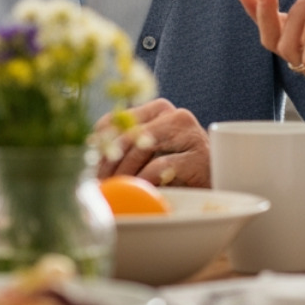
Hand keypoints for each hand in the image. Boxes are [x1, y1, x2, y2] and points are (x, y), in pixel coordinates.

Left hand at [94, 99, 209, 186]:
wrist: (217, 186)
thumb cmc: (178, 170)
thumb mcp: (149, 154)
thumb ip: (126, 147)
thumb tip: (89, 151)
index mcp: (158, 110)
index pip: (117, 119)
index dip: (99, 143)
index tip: (88, 166)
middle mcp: (175, 115)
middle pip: (127, 133)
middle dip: (107, 161)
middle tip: (98, 184)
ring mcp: (190, 134)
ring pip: (141, 147)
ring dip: (122, 173)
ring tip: (114, 191)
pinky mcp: (198, 157)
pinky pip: (158, 167)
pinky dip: (142, 182)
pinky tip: (136, 193)